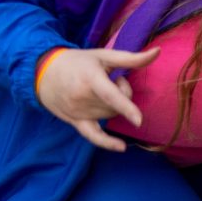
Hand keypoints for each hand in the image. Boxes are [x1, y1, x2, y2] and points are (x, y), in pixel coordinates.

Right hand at [35, 46, 153, 151]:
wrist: (43, 73)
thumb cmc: (78, 62)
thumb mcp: (103, 55)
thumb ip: (131, 58)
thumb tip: (158, 52)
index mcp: (90, 80)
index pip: (110, 96)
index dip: (126, 107)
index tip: (138, 120)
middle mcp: (82, 99)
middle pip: (117, 105)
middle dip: (121, 93)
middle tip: (109, 80)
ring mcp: (77, 112)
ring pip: (110, 115)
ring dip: (113, 105)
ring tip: (100, 90)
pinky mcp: (74, 121)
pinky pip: (92, 135)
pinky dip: (106, 142)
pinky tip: (121, 147)